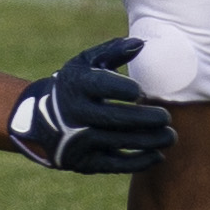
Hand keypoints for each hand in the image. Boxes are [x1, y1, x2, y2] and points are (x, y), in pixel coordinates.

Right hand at [7, 37, 173, 173]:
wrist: (39, 120)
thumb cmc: (75, 85)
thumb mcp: (85, 64)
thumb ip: (113, 52)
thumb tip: (140, 44)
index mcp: (77, 85)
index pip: (100, 86)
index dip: (121, 89)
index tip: (140, 91)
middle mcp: (76, 114)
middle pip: (114, 118)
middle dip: (144, 119)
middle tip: (166, 117)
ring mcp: (79, 140)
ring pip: (118, 142)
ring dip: (148, 141)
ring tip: (170, 136)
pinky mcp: (85, 162)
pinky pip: (115, 165)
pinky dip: (139, 161)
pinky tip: (158, 155)